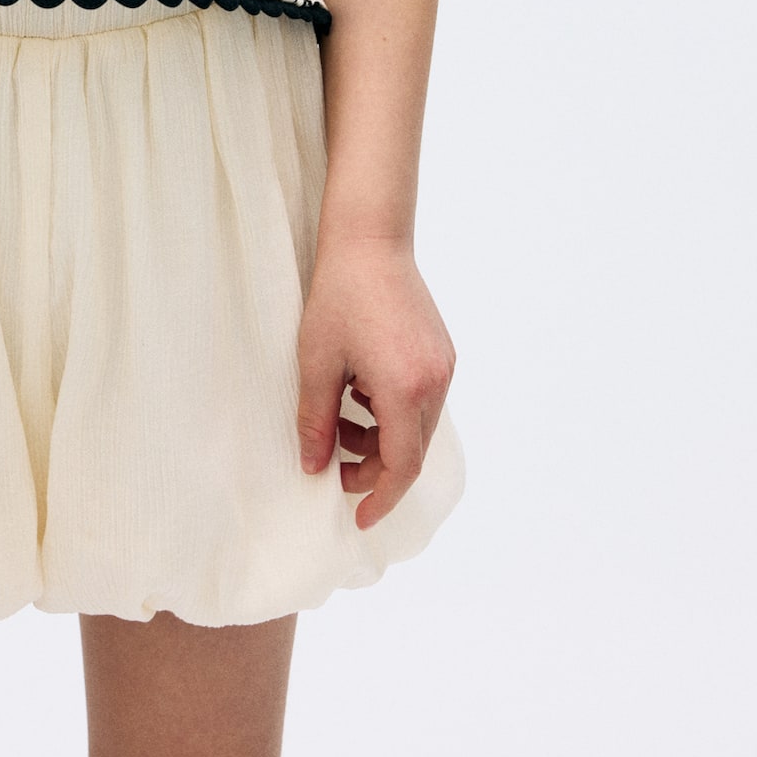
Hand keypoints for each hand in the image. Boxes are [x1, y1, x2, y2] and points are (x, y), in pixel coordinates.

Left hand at [294, 235, 454, 528]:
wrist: (370, 239)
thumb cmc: (339, 295)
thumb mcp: (316, 361)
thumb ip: (315, 420)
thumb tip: (313, 467)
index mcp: (405, 390)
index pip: (401, 467)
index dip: (380, 497)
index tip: (359, 517)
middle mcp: (434, 383)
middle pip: (412, 450)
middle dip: (375, 468)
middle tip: (337, 469)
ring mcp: (443, 366)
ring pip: (418, 426)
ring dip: (382, 438)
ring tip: (342, 421)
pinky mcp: (442, 352)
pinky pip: (422, 400)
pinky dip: (393, 411)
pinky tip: (360, 392)